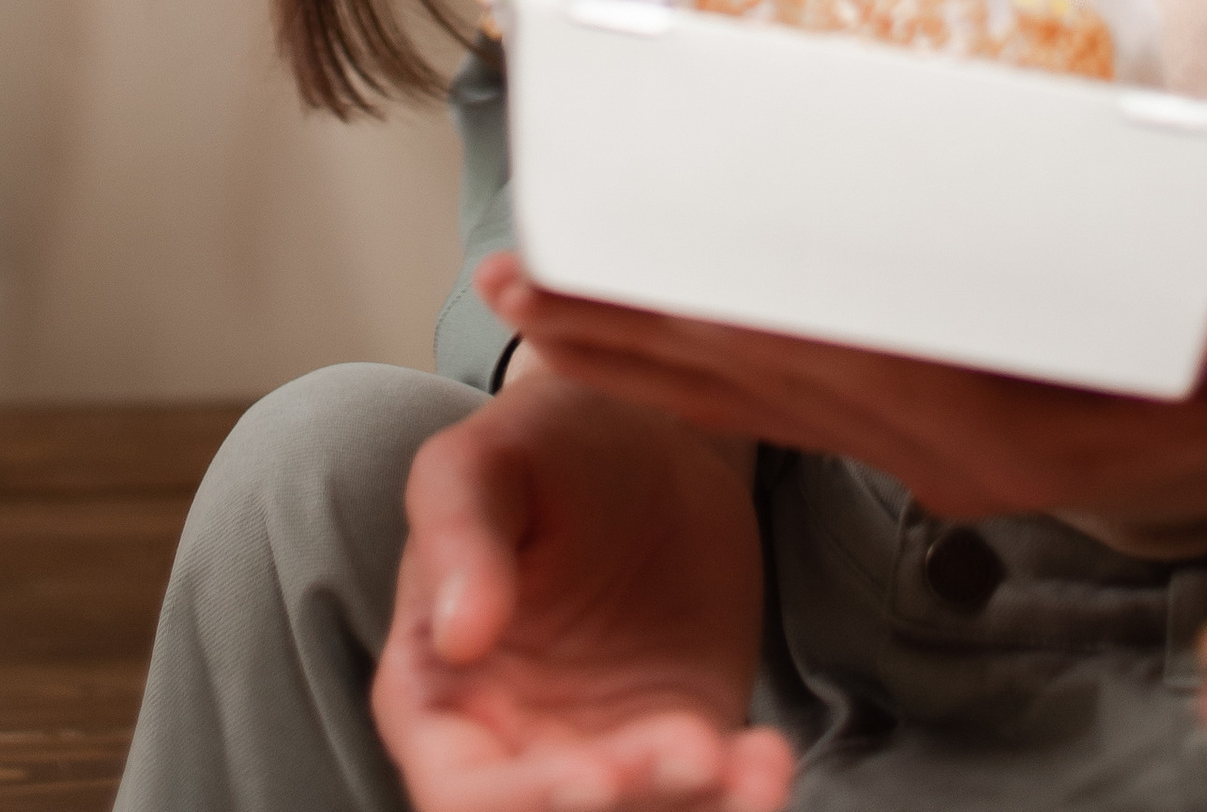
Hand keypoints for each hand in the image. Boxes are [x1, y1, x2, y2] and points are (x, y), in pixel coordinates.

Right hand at [373, 373, 796, 811]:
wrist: (651, 432)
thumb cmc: (542, 444)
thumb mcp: (480, 463)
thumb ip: (456, 536)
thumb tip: (456, 638)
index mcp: (439, 695)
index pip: (459, 794)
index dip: (517, 804)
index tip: (591, 772)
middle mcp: (514, 747)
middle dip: (620, 811)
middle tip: (683, 751)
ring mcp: (605, 755)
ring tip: (731, 751)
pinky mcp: (686, 748)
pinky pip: (711, 805)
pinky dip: (742, 803)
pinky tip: (766, 755)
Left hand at [476, 253, 1206, 530]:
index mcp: (1005, 423)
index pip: (830, 359)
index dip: (719, 316)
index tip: (619, 267)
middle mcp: (947, 452)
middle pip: (759, 386)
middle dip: (633, 333)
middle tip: (513, 272)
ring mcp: (933, 460)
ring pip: (756, 408)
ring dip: (644, 356)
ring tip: (530, 297)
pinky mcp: (935, 447)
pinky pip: (790, 413)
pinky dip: (703, 375)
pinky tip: (640, 338)